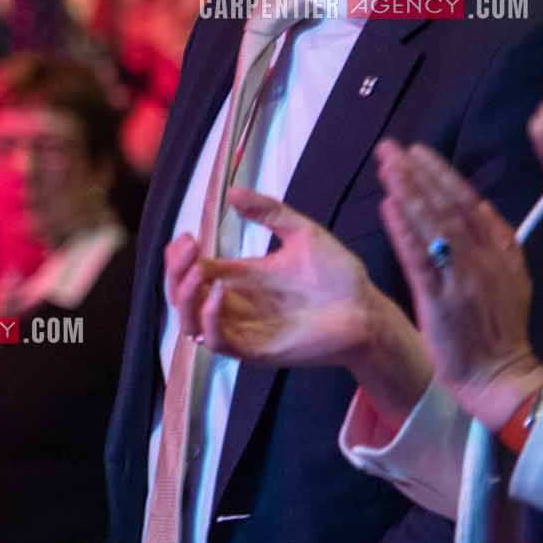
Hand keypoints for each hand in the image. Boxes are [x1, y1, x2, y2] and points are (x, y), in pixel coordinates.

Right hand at [167, 189, 388, 368]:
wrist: (368, 311)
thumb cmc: (339, 277)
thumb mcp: (302, 233)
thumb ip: (268, 211)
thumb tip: (232, 191)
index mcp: (239, 279)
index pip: (190, 270)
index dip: (179, 255)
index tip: (188, 236)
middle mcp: (234, 305)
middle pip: (181, 294)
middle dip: (174, 271)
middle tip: (189, 248)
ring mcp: (243, 330)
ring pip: (188, 321)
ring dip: (184, 295)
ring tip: (197, 271)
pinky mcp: (255, 351)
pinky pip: (217, 341)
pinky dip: (208, 318)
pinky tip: (219, 293)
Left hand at [375, 138, 542, 431]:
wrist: (499, 377)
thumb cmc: (496, 330)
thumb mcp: (509, 280)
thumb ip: (495, 243)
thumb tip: (478, 205)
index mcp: (503, 253)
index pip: (469, 203)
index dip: (442, 175)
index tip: (418, 151)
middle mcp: (485, 260)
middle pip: (449, 206)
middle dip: (419, 173)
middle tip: (391, 147)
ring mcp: (463, 279)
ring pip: (434, 225)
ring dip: (408, 191)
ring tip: (386, 165)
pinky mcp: (441, 300)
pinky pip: (420, 257)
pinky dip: (403, 228)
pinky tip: (388, 205)